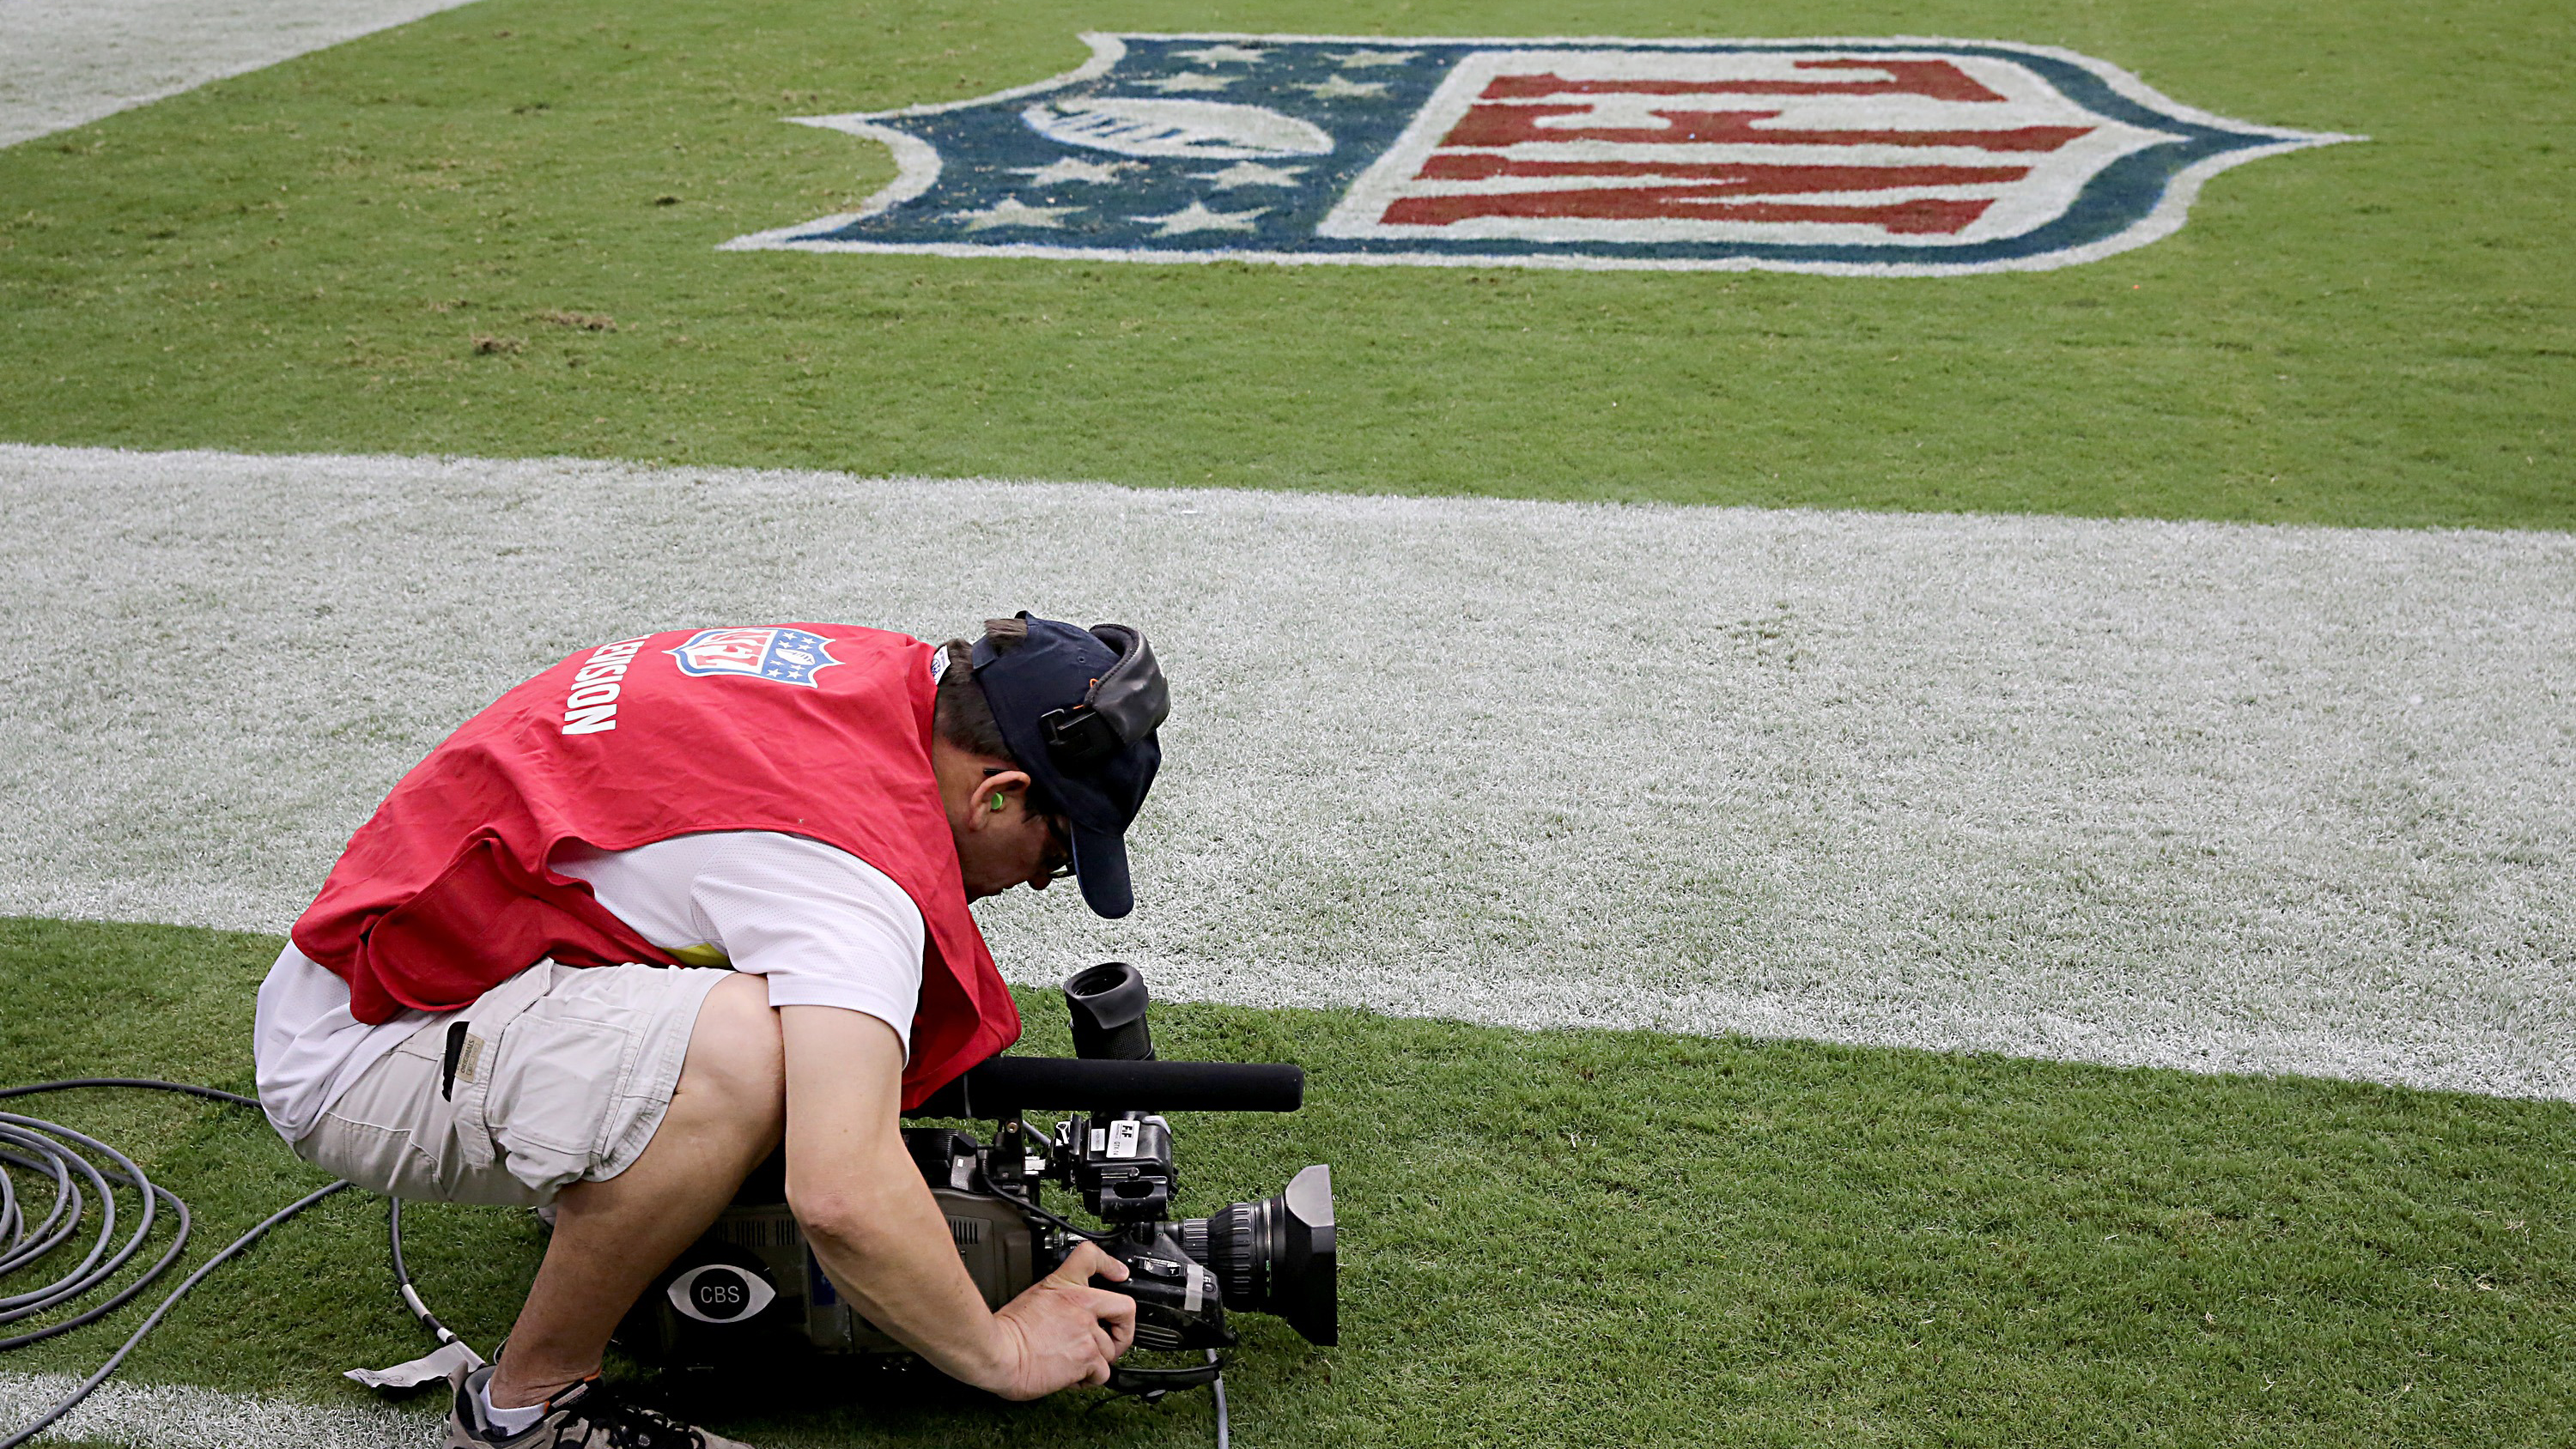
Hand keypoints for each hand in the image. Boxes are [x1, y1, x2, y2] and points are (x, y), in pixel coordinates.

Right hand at [978, 1242, 1137, 1399]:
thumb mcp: (1032, 1297)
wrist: (998, 1352)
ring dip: (1097, 1360)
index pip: (1091, 1257)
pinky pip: (1102, 1373)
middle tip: (1114, 1337)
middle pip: (1125, 1309)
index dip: (1110, 1264)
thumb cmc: (1007, 1331)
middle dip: (1124, 1327)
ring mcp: (1086, 1332)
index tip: (1118, 1274)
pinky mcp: (1086, 1358)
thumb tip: (1064, 1314)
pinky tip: (1072, 1376)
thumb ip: (1057, 1301)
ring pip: (1111, 1349)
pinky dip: (1089, 1379)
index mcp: (1065, 1287)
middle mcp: (1082, 1306)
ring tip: (1074, 1362)